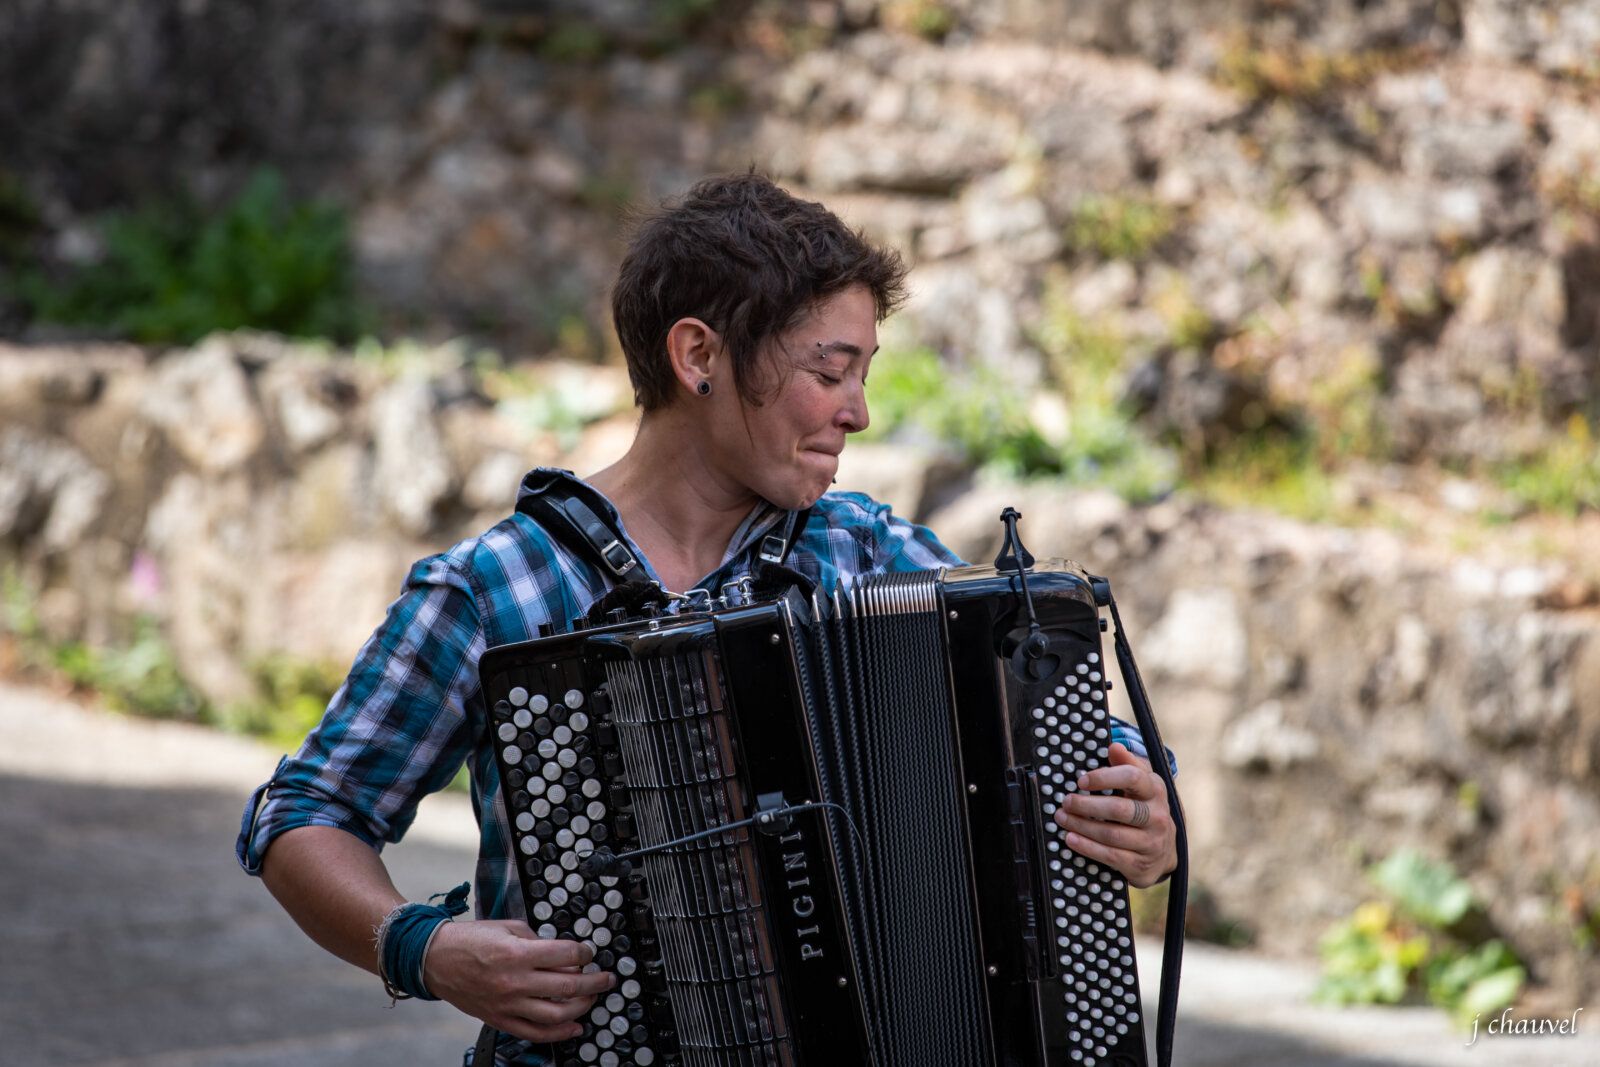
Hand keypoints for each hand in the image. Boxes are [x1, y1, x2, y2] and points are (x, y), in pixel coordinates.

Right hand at [422, 920, 615, 1042]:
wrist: (436, 960)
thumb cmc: (470, 940)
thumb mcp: (508, 927)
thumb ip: (536, 939)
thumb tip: (561, 953)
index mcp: (518, 953)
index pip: (566, 956)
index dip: (585, 954)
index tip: (590, 954)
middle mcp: (515, 981)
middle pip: (568, 987)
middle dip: (594, 983)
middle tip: (605, 979)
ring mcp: (508, 1004)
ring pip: (556, 1014)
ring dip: (582, 1007)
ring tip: (592, 999)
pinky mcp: (500, 1019)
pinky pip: (535, 1033)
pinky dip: (559, 1033)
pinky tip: (575, 1027)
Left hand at [1052, 742, 1176, 888]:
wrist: (1164, 850)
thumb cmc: (1143, 808)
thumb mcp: (1141, 784)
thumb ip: (1127, 764)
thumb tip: (1113, 746)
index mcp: (1155, 790)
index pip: (1132, 777)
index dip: (1104, 778)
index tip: (1081, 781)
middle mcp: (1157, 816)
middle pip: (1119, 809)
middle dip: (1087, 805)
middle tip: (1066, 801)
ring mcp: (1151, 842)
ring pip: (1111, 834)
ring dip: (1081, 826)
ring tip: (1061, 818)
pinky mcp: (1140, 864)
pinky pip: (1111, 856)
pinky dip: (1087, 847)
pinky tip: (1070, 839)